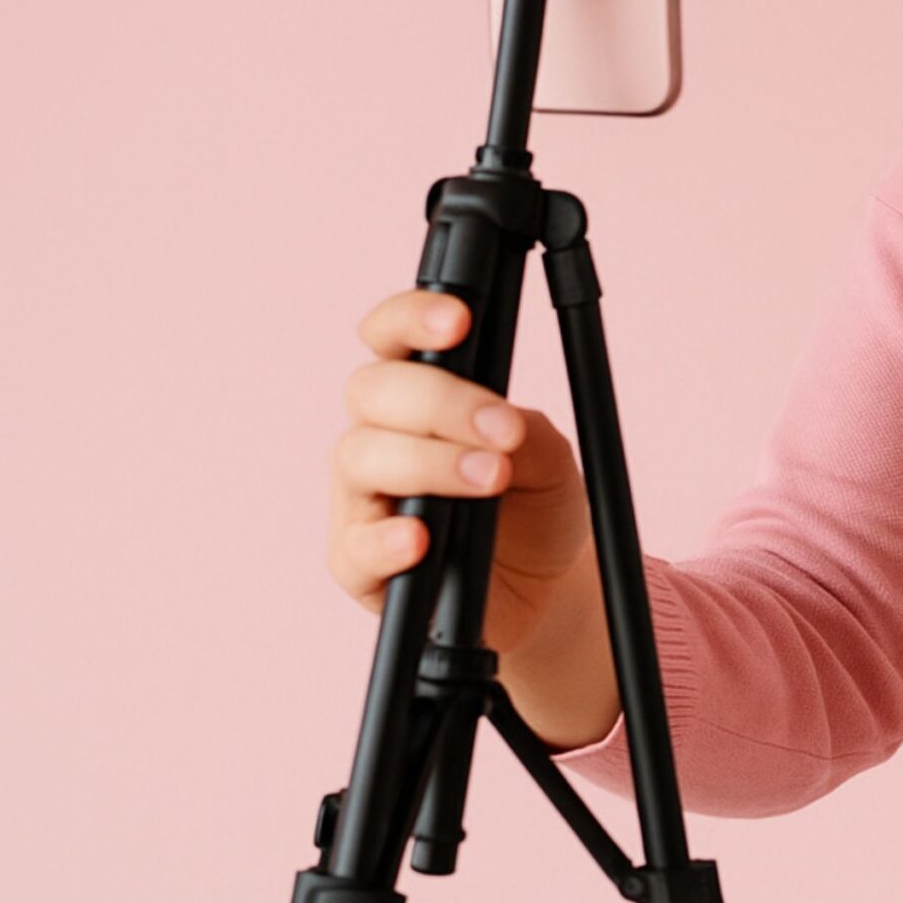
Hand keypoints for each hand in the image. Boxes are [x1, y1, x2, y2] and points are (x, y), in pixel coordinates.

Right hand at [326, 289, 594, 653]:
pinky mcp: (358, 561)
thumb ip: (523, 430)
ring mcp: (362, 496)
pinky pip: (353, 546)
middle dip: (441, 402)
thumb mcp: (548, 456)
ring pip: (359, 457)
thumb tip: (500, 425)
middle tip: (505, 432)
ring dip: (429, 463)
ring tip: (492, 479)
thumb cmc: (534, 502)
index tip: (459, 321)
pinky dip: (386, 539)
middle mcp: (380, 433)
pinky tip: (420, 538)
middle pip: (373, 390)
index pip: (392, 335)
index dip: (411, 317)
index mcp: (421, 390)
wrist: (543, 584)